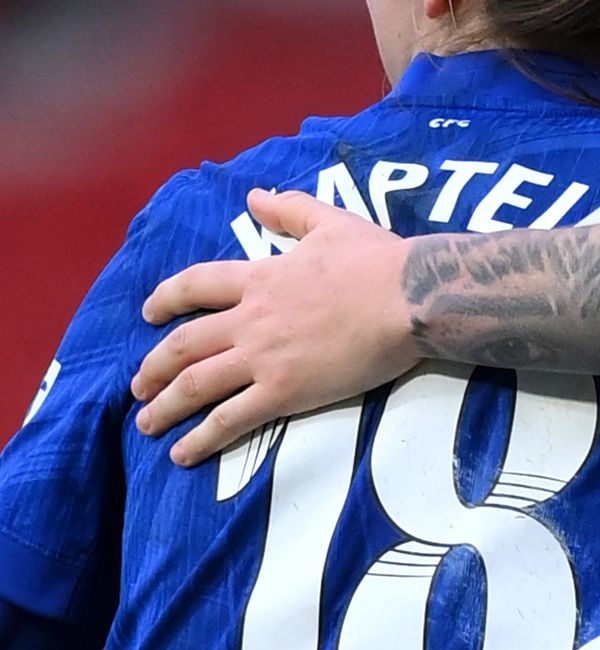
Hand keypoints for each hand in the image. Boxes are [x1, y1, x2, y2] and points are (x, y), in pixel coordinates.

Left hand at [133, 189, 419, 466]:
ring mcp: (264, 357)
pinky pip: (232, 419)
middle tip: (139, 386)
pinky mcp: (285, 391)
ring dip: (165, 407)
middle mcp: (250, 319)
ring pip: (196, 385)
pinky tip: (184, 454)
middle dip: (153, 367)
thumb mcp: (332, 224)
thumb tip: (255, 195)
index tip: (148, 313)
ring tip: (148, 423)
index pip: (196, 286)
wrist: (410, 299)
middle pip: (183, 345)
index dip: (166, 299)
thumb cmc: (379, 262)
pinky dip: (202, 438)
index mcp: (260, 278)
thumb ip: (291, 210)